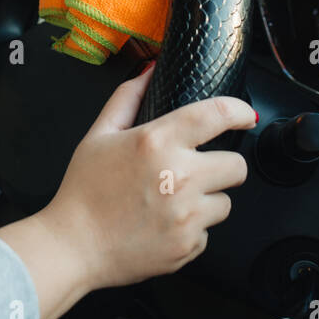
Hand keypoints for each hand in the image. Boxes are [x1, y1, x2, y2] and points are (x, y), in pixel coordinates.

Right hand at [0, 64, 252, 318]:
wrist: (72, 246)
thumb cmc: (84, 191)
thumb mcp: (100, 135)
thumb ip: (127, 98)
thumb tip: (149, 71)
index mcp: (157, 141)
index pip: (218, 114)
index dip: (240, 112)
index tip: (245, 116)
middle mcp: (178, 176)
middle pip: (237, 165)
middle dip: (224, 166)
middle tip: (201, 171)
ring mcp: (185, 214)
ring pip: (225, 202)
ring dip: (207, 201)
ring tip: (174, 203)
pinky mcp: (187, 245)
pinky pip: (207, 233)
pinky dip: (191, 230)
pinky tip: (164, 226)